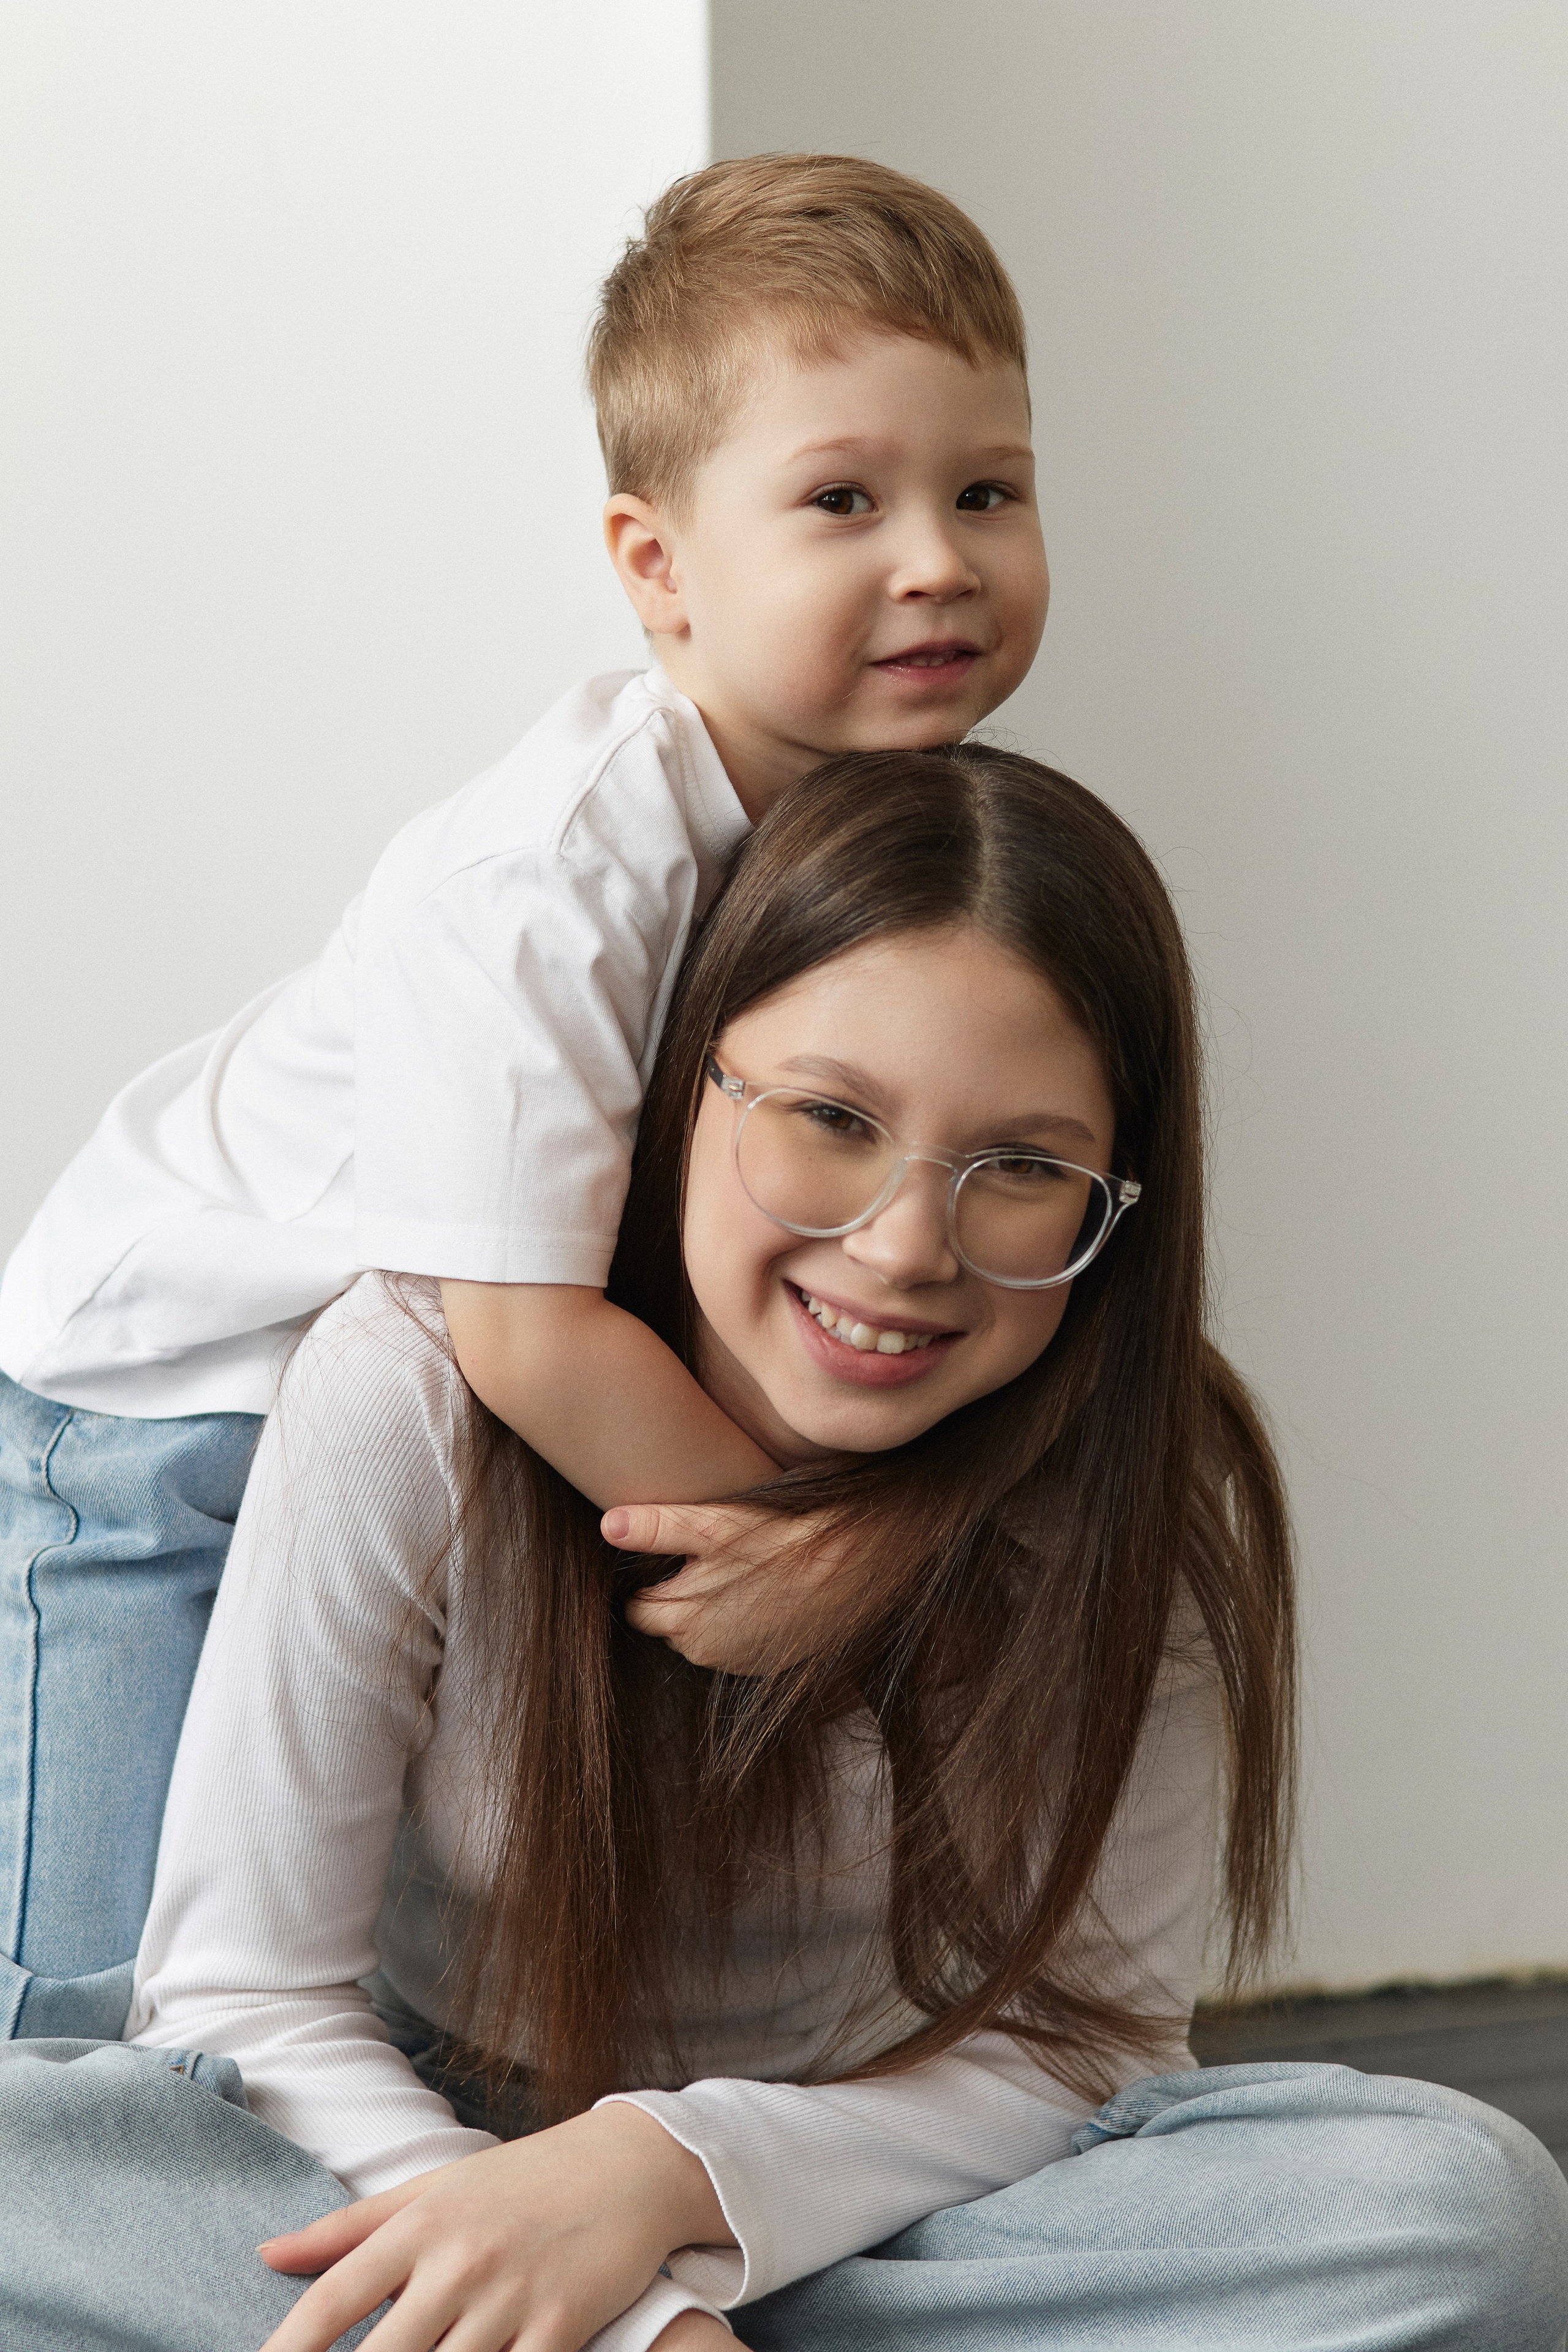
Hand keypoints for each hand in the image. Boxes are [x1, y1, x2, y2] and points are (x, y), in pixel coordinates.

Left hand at [256, 2100, 731, 2351]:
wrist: (631, 2165)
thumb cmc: (523, 2177)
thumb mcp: (434, 2186)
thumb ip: (350, 2227)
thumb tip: (267, 2255)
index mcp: (422, 2223)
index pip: (334, 2298)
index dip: (287, 2348)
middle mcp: (460, 2260)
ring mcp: (512, 2297)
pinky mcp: (562, 2326)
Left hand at [604, 1502, 849, 1674]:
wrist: (853, 1564)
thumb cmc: (782, 1538)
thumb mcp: (716, 1524)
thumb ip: (657, 1528)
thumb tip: (606, 1527)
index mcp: (682, 1619)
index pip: (637, 1608)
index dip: (649, 1581)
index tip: (669, 1559)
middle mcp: (705, 1652)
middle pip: (666, 1625)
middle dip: (675, 1597)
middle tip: (703, 1560)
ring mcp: (737, 1662)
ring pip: (699, 1636)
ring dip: (706, 1612)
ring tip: (733, 1573)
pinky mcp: (766, 1663)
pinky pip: (732, 1645)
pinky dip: (736, 1625)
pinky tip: (758, 1593)